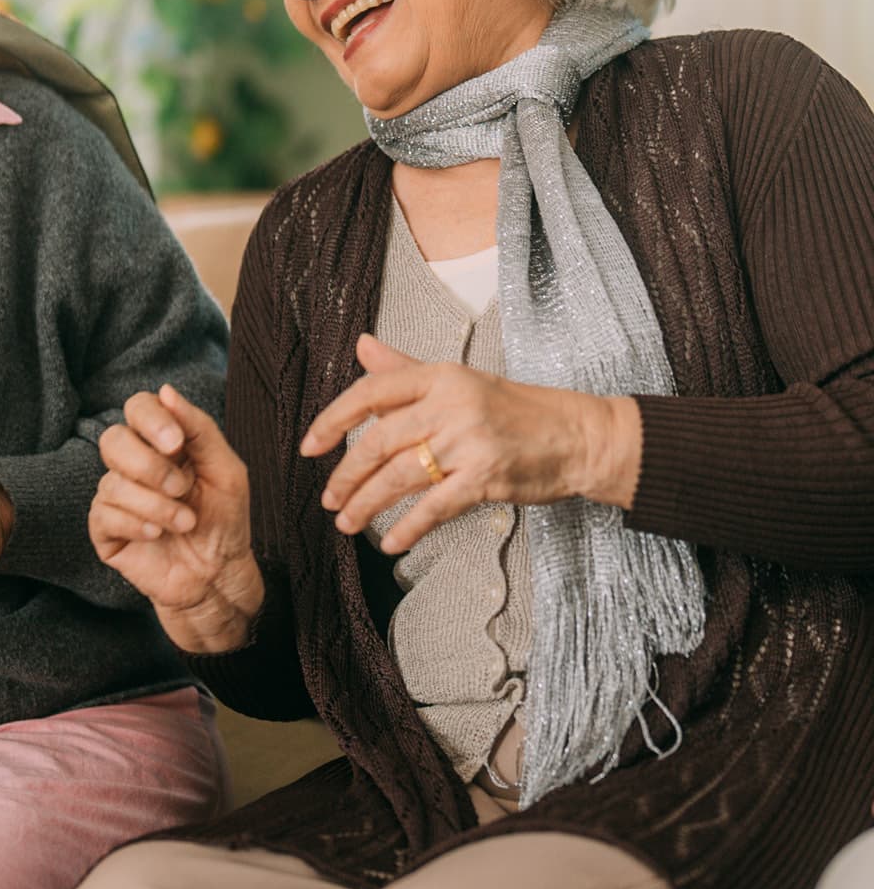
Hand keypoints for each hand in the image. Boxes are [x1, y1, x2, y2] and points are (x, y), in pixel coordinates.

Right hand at [91, 385, 263, 652]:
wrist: (219, 575)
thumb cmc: (225, 519)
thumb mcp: (226, 469)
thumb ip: (199, 428)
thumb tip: (166, 391)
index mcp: (161, 442)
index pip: (137, 407)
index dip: (152, 420)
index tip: (176, 444)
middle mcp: (133, 464)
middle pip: (113, 440)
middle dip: (149, 465)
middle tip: (182, 488)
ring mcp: (116, 496)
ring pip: (112, 483)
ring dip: (155, 504)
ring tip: (185, 522)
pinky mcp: (105, 530)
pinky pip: (104, 515)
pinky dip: (136, 523)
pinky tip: (158, 534)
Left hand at [301, 334, 641, 554]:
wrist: (578, 435)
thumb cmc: (514, 408)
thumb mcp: (459, 380)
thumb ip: (404, 369)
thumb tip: (360, 345)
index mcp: (440, 376)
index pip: (371, 392)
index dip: (334, 420)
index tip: (310, 446)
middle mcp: (451, 404)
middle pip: (379, 440)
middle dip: (346, 474)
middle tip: (327, 498)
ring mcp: (468, 441)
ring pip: (400, 476)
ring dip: (366, 504)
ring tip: (345, 524)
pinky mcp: (486, 477)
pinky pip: (434, 507)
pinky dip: (408, 528)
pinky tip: (390, 543)